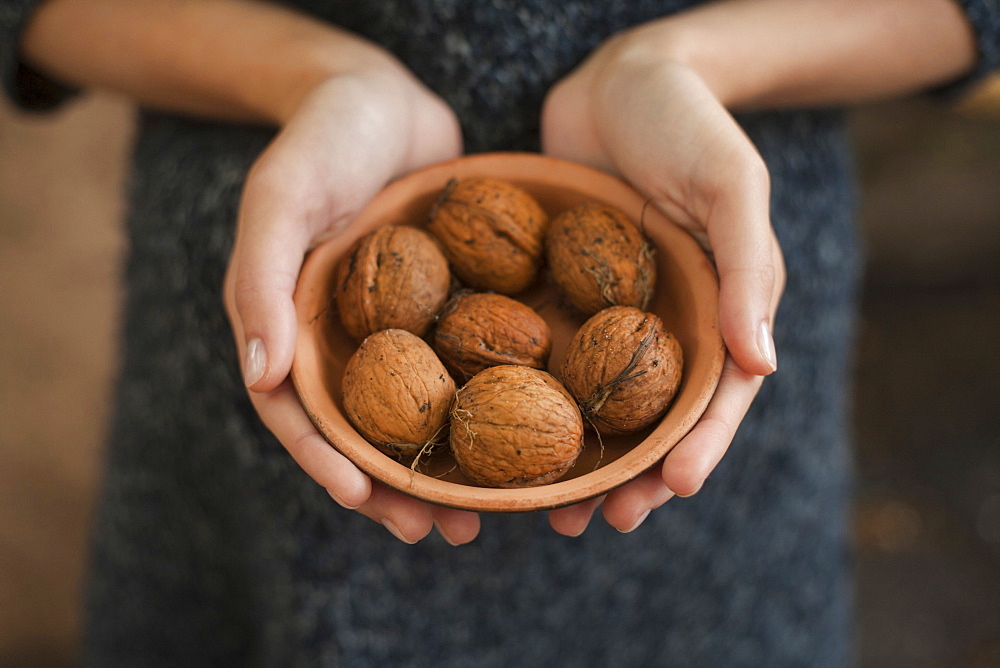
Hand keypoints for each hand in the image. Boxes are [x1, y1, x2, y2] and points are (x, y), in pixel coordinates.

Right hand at [223, 64, 479, 544]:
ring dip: (450, 468)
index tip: (365, 501)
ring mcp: (396, 329)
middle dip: (399, 489)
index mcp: (293, 329)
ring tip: (487, 514)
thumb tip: (261, 377)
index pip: (301, 414)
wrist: (379, 94)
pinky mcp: (443, 308)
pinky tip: (529, 434)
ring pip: (422, 415)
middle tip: (441, 532)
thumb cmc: (319, 139)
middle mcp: (344, 341)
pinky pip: (465, 365)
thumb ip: (262, 280)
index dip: (328, 462)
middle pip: (367, 433)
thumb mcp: (280, 199)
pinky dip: (490, 406)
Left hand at [540, 29, 784, 535]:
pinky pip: (549, 355)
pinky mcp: (564, 294)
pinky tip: (499, 432)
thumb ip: (745, 270)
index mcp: (720, 307)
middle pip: (654, 418)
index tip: (670, 491)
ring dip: (578, 458)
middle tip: (599, 523)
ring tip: (548, 510)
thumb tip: (760, 364)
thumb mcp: (730, 185)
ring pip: (598, 403)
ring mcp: (613, 313)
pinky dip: (531, 399)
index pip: (718, 395)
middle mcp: (668, 322)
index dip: (699, 446)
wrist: (621, 75)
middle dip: (632, 476)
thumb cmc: (687, 122)